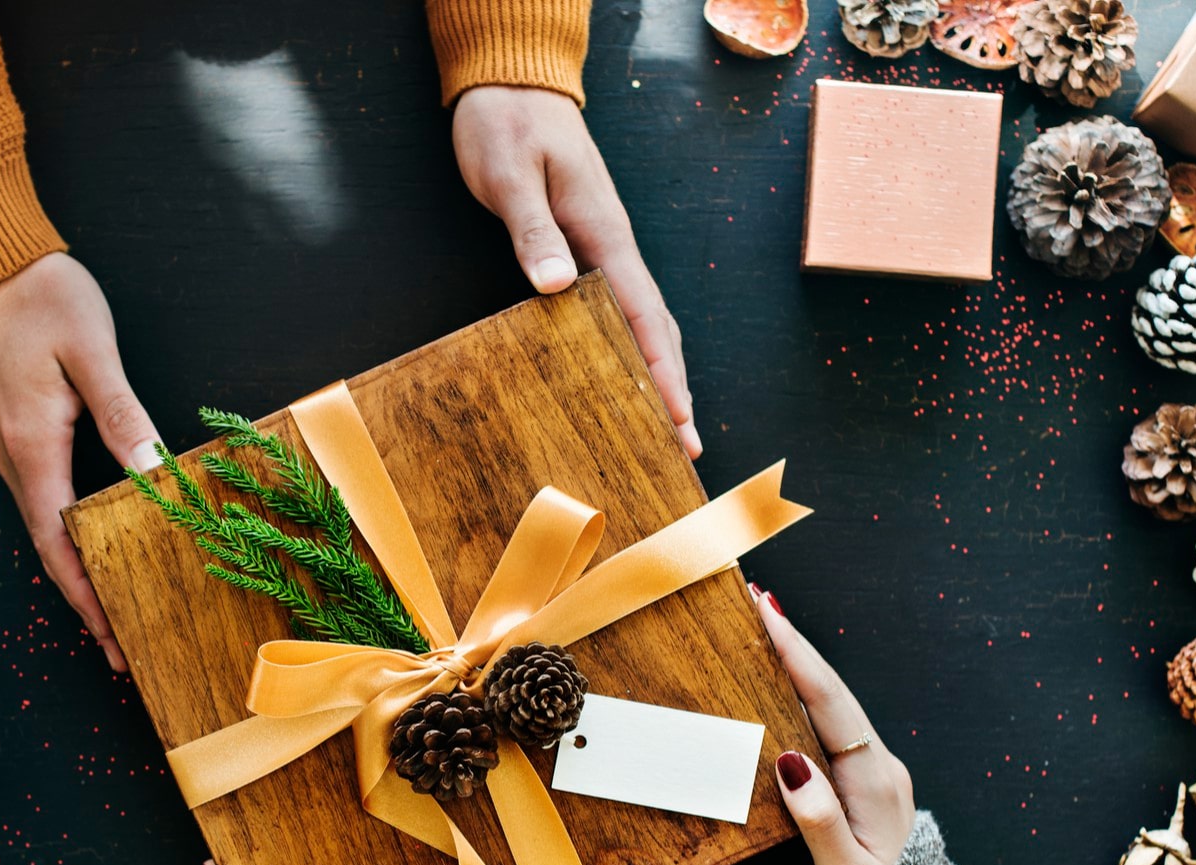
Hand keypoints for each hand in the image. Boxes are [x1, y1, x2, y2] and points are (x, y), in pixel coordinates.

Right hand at [0, 253, 162, 671]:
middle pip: (48, 548)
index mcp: (29, 446)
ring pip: (44, 525)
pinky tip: (98, 541)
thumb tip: (150, 470)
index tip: (111, 638)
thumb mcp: (91, 352)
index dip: (85, 596)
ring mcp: (9, 445)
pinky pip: (43, 497)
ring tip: (116, 607)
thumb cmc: (41, 296)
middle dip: (85, 600)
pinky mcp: (15, 430)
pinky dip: (69, 534)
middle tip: (122, 646)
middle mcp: (11, 456)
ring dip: (78, 570)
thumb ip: (122, 413)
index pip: (57, 543)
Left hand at [451, 85, 699, 458]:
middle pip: (656, 327)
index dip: (661, 370)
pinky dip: (632, 348)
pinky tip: (627, 377)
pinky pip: (618, 308)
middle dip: (674, 387)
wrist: (512, 86)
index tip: (678, 416)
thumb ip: (532, 230)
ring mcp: (603, 248)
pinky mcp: (586, 248)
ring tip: (669, 426)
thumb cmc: (508, 126)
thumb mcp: (512, 175)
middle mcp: (612, 246)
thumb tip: (555, 286)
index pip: (642, 314)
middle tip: (687, 447)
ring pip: (643, 321)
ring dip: (659, 373)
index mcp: (603, 234)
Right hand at [754, 585, 915, 864]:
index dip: (797, 656)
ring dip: (798, 666)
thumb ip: (817, 817)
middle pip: (830, 691)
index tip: (769, 615)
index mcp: (874, 777)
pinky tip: (782, 684)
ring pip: (831, 705)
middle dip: (794, 644)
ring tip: (764, 628)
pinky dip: (804, 697)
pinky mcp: (865, 780)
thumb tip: (790, 762)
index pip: (829, 702)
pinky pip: (830, 726)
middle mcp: (878, 763)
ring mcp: (874, 769)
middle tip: (757, 602)